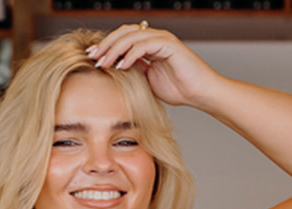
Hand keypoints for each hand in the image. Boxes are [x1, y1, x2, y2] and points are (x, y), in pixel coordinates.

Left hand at [87, 24, 222, 108]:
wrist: (199, 93)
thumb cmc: (178, 89)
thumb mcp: (147, 82)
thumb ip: (134, 73)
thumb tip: (114, 73)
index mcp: (148, 46)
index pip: (123, 39)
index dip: (106, 46)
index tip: (92, 58)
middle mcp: (154, 38)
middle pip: (124, 33)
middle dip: (106, 44)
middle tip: (93, 57)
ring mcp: (162, 39)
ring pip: (132, 36)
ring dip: (115, 49)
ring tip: (104, 63)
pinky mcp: (169, 45)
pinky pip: (145, 45)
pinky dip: (131, 54)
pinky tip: (122, 66)